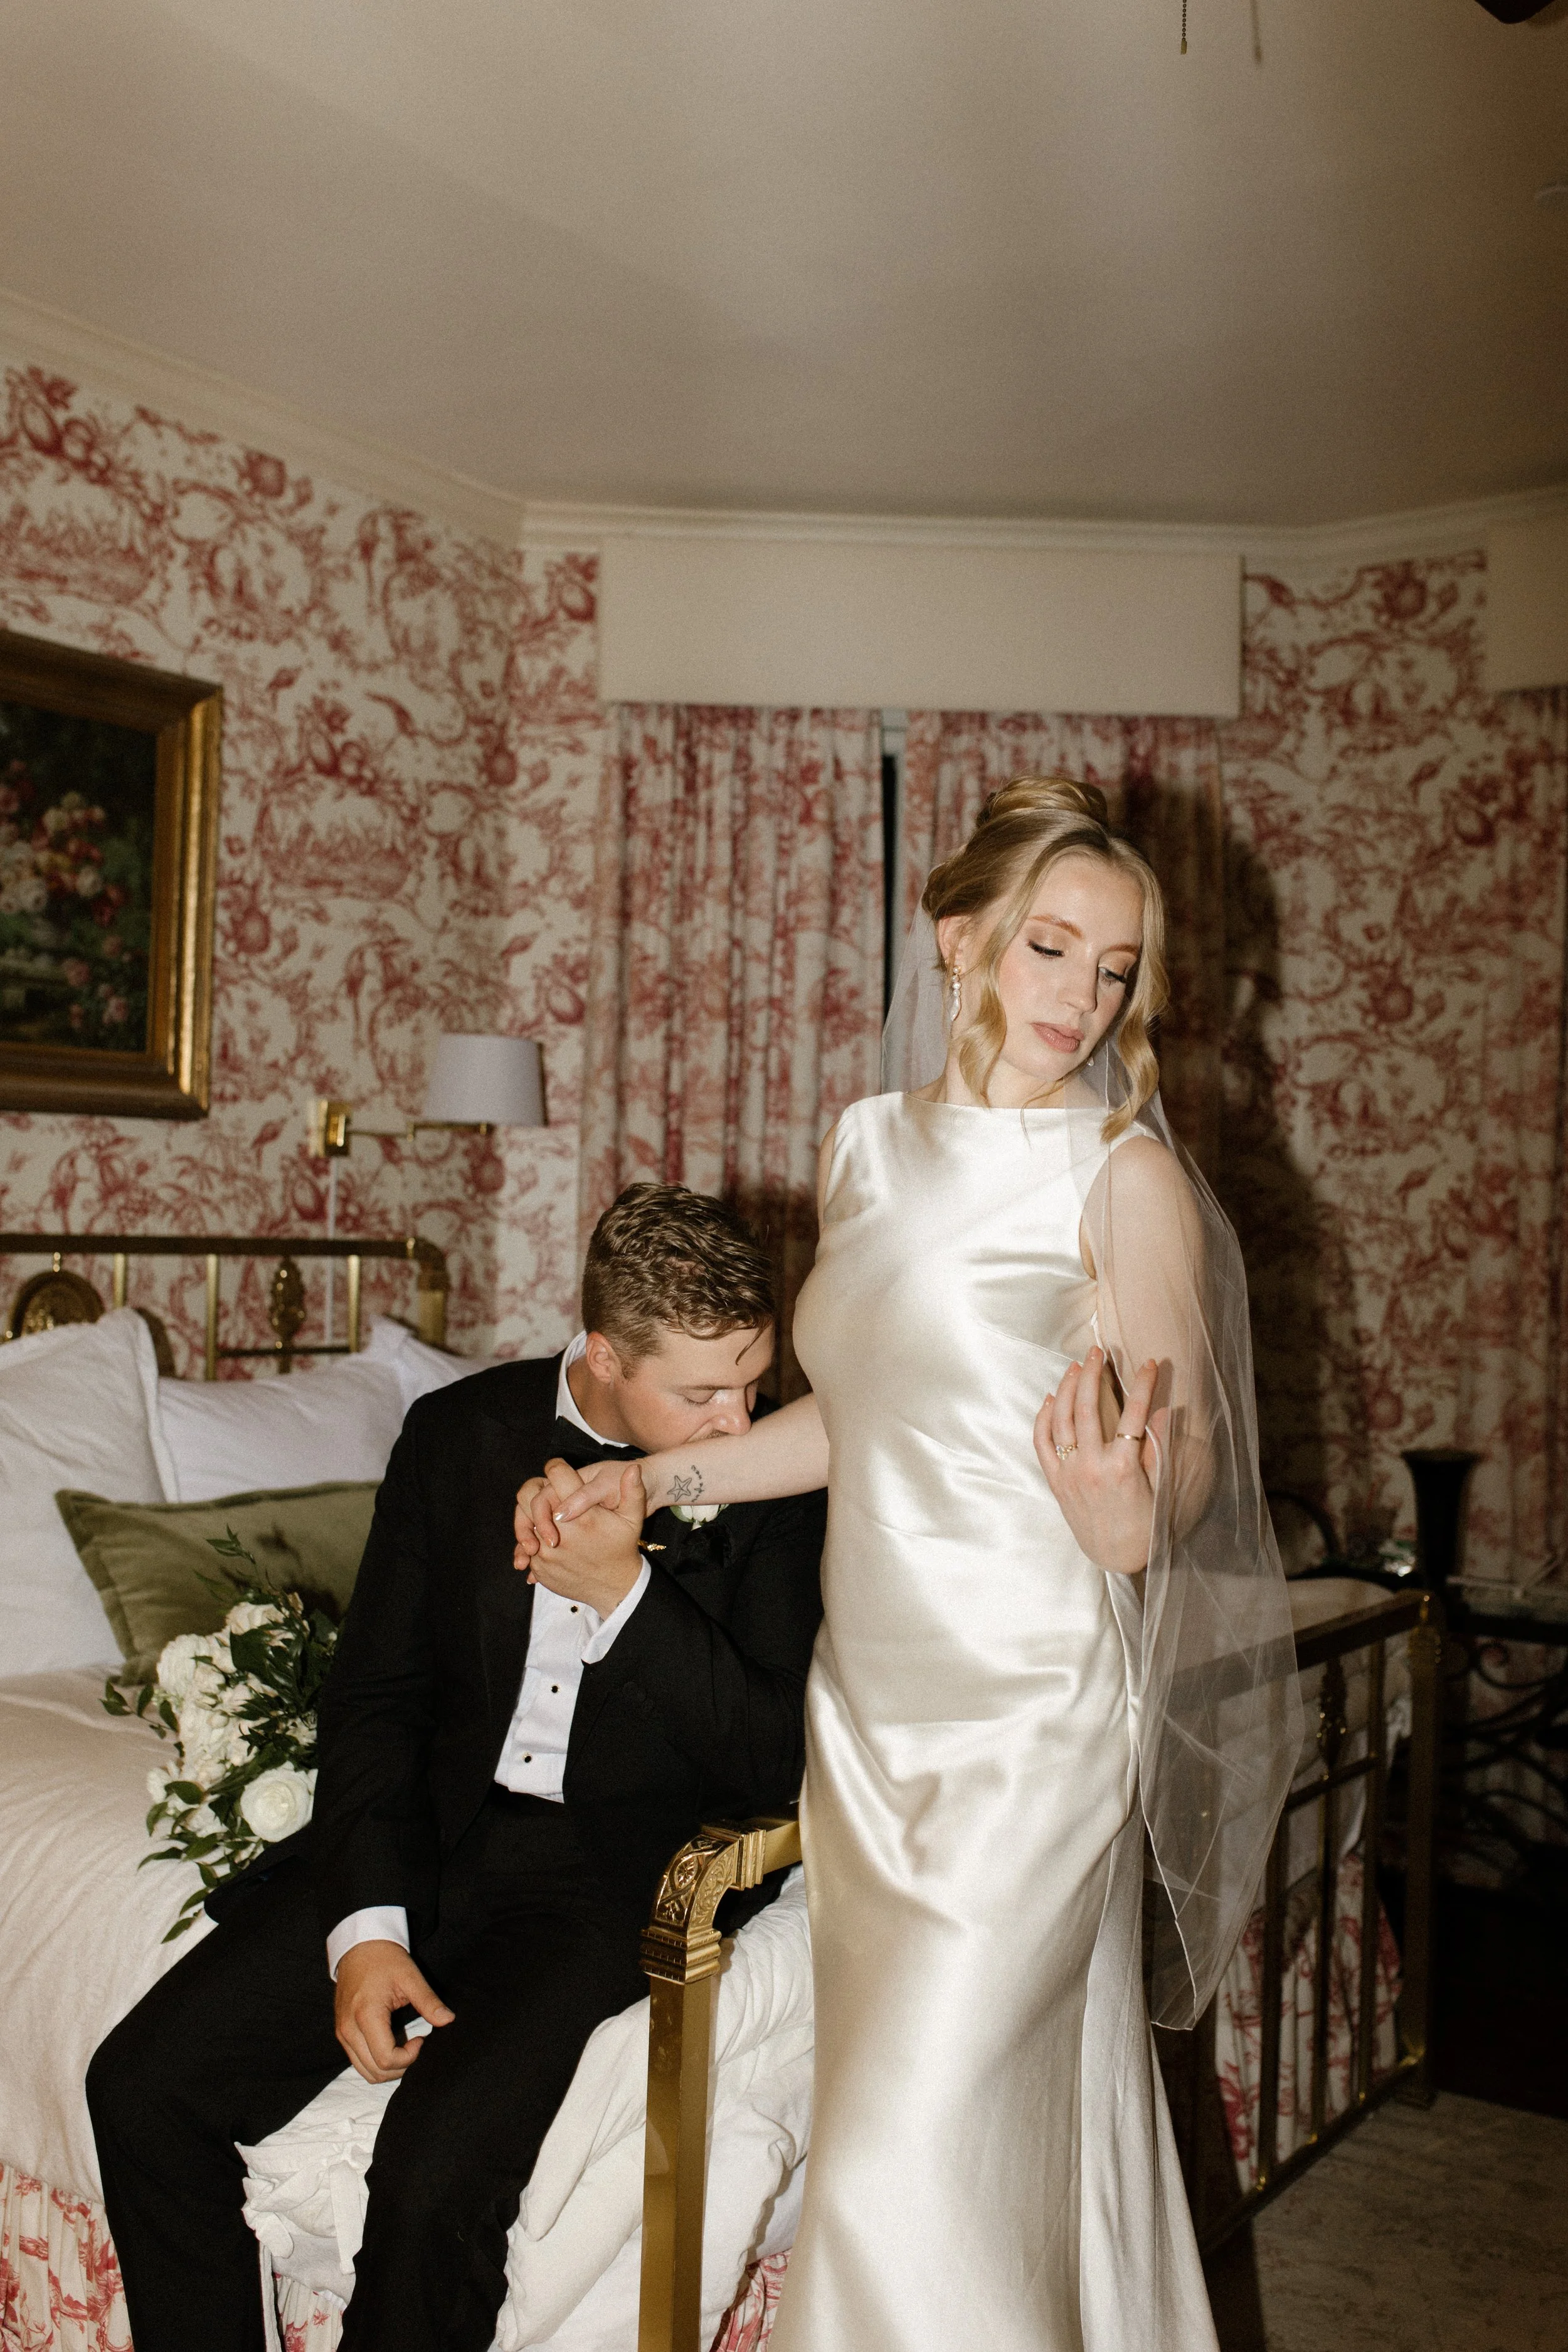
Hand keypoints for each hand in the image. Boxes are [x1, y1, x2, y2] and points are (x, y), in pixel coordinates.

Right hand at [334, 1940, 453, 2083]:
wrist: (359, 1946)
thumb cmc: (385, 1959)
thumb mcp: (410, 1976)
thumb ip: (429, 2001)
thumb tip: (449, 2020)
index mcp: (366, 2016)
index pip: (386, 2059)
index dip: (409, 2057)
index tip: (421, 2038)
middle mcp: (349, 2030)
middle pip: (375, 2072)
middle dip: (401, 2067)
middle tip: (417, 2046)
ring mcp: (342, 2033)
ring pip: (365, 2072)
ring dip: (388, 2068)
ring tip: (406, 2049)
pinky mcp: (341, 2033)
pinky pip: (358, 2061)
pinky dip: (376, 2062)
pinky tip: (392, 2045)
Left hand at [523, 1459, 647, 1616]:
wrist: (614, 1587)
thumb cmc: (623, 1548)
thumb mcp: (633, 1520)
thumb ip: (634, 1492)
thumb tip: (633, 1468)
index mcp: (584, 1517)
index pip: (556, 1475)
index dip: (556, 1468)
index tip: (560, 1473)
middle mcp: (562, 1533)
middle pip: (531, 1496)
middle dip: (537, 1493)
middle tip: (550, 1498)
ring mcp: (547, 1553)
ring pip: (525, 1522)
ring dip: (534, 1519)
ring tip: (552, 1523)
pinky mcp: (539, 1568)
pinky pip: (525, 1547)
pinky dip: (534, 1541)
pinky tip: (549, 1542)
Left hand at [1033, 1348, 1163, 1576]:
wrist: (1116, 1555)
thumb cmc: (1144, 1522)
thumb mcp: (1159, 1486)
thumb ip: (1159, 1448)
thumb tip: (1164, 1410)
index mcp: (1123, 1468)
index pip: (1135, 1414)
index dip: (1143, 1384)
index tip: (1150, 1363)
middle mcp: (1092, 1467)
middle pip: (1087, 1407)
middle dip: (1092, 1374)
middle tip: (1097, 1351)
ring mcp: (1069, 1473)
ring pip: (1061, 1419)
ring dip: (1067, 1388)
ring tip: (1076, 1366)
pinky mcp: (1054, 1481)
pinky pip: (1042, 1442)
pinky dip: (1044, 1417)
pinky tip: (1050, 1399)